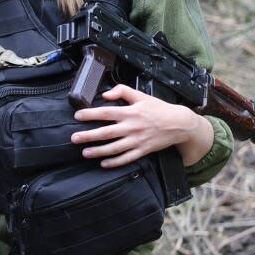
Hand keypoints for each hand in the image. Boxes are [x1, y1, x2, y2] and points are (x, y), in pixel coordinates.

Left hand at [72, 84, 213, 167]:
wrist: (179, 124)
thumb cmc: (158, 108)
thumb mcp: (140, 95)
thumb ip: (122, 91)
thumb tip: (105, 94)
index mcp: (130, 112)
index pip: (106, 113)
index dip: (91, 114)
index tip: (77, 116)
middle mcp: (132, 127)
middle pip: (107, 133)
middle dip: (88, 136)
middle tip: (74, 138)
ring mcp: (138, 140)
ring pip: (115, 148)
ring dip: (98, 151)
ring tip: (85, 153)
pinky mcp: (143, 150)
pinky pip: (127, 158)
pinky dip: (115, 162)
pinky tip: (104, 163)